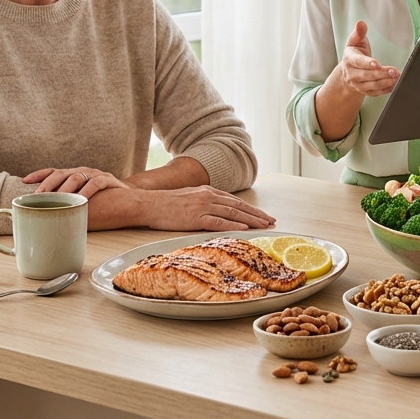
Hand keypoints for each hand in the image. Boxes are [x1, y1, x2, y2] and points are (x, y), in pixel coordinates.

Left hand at [24, 167, 130, 199]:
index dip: (39, 175)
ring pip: (76, 177)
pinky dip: (86, 191)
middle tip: (38, 195)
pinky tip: (81, 200)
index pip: (53, 171)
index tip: (24, 181)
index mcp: (74, 175)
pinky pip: (95, 184)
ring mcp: (95, 174)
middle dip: (48, 184)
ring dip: (64, 189)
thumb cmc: (103, 203)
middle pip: (61, 173)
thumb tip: (45, 218)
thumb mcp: (82, 201)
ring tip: (56, 199)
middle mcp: (83, 171)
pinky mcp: (108, 180)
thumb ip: (68, 204)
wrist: (131, 199)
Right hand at [138, 186, 275, 230]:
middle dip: (257, 214)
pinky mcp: (195, 217)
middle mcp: (208, 196)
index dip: (251, 208)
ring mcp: (202, 206)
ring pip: (233, 213)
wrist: (148, 204)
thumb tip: (215, 211)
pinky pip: (218, 222)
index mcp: (207, 191)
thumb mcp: (188, 198)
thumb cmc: (165, 204)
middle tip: (271, 221)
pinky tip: (244, 229)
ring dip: (251, 219)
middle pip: (238, 206)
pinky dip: (233, 225)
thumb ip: (203, 202)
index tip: (263, 215)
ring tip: (264, 225)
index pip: (234, 201)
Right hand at [331, 20, 398, 97]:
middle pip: (368, 75)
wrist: (347, 73)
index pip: (358, 62)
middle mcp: (353, 75)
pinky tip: (396, 84)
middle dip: (382, 74)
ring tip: (398, 77)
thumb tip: (360, 23)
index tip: (377, 63)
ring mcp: (359, 85)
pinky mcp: (366, 92)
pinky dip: (387, 89)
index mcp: (350, 60)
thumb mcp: (354, 42)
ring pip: (373, 86)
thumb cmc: (354, 54)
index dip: (367, 63)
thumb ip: (359, 33)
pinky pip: (377, 93)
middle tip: (395, 71)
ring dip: (386, 82)